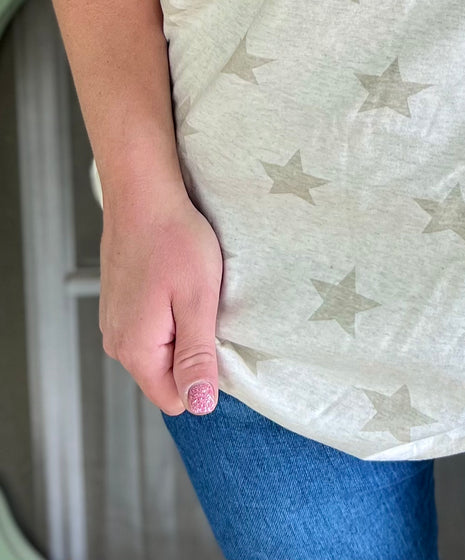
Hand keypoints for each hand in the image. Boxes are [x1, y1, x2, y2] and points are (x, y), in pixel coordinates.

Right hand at [98, 182, 223, 416]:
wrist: (142, 193)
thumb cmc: (174, 240)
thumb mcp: (197, 300)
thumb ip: (196, 357)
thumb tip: (200, 406)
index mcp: (137, 351)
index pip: (176, 399)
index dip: (203, 374)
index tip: (213, 333)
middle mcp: (118, 344)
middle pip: (166, 375)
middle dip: (191, 350)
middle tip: (202, 305)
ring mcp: (115, 323)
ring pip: (159, 349)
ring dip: (180, 328)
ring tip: (188, 289)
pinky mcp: (118, 304)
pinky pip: (150, 328)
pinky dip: (166, 311)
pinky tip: (173, 280)